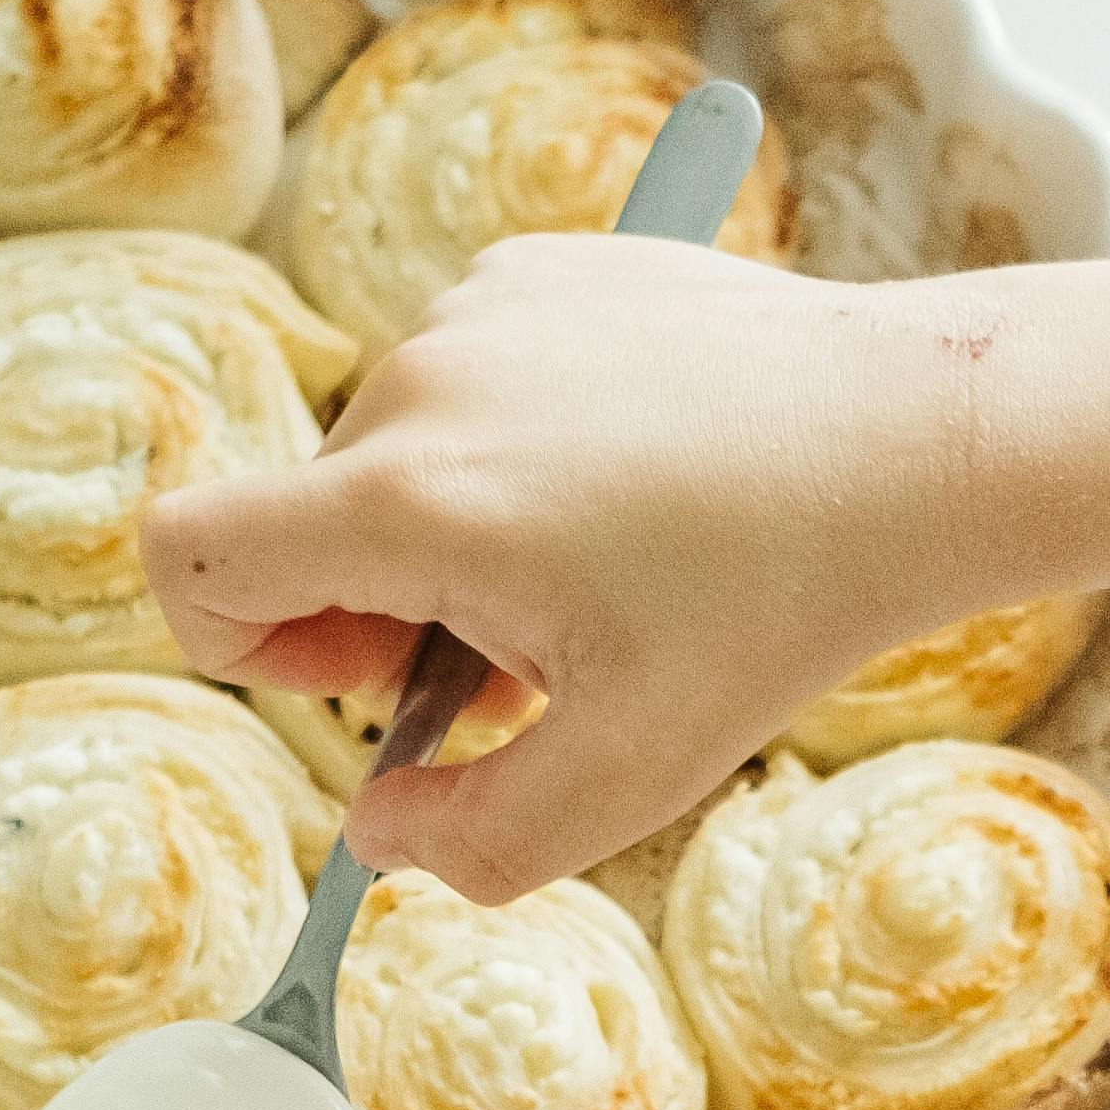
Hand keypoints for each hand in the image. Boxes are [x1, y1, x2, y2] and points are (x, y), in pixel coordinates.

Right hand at [139, 238, 1031, 899]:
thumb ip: (473, 840)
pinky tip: (636, 485)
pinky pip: (464, 383)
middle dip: (383, 611)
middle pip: (306, 523)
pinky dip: (513, 449)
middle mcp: (419, 379)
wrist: (918, 437)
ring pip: (391, 457)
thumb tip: (378, 831)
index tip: (364, 680)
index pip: (190, 553)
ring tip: (607, 570)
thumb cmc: (785, 601)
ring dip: (456, 534)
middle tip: (528, 660)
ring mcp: (477, 305)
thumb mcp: (632, 774)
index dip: (240, 644)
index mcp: (413, 500)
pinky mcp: (536, 268)